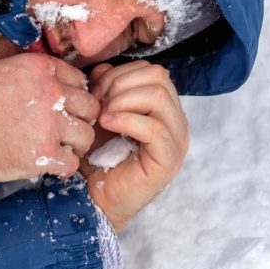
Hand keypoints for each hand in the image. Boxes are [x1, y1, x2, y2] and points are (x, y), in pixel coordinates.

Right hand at [0, 53, 100, 181]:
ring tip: (59, 147)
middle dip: (80, 118)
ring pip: (86, 136)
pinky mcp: (43, 154)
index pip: (79, 80)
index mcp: (42, 69)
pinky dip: (64, 166)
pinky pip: (72, 162)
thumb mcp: (3, 69)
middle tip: (67, 129)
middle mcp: (52, 93)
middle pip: (90, 107)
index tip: (65, 107)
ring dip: (75, 143)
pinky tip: (52, 164)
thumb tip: (56, 85)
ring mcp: (50, 125)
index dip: (73, 96)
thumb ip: (34, 75)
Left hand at [81, 61, 189, 231]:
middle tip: (98, 105)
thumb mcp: (100, 113)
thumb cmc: (97, 159)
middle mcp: (176, 121)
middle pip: (158, 77)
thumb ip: (105, 88)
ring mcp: (176, 141)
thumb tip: (104, 69)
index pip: (152, 70)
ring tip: (103, 117)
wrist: (93, 198)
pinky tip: (107, 125)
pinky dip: (126, 120)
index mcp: (164, 108)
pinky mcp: (168, 160)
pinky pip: (153, 127)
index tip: (95, 93)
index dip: (120, 74)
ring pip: (158, 96)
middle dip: (121, 84)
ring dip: (123, 101)